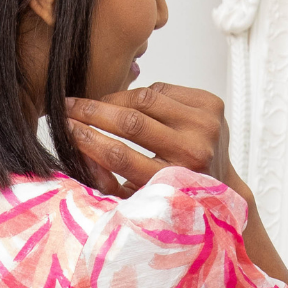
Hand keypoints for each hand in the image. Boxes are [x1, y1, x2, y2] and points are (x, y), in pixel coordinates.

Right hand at [62, 84, 241, 199]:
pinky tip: (130, 105)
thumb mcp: (139, 198)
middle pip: (132, 122)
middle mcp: (194, 151)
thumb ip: (107, 181)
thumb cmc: (173, 194)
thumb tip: (77, 150)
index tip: (65, 128)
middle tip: (67, 106)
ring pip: (145, 98)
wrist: (222, 185)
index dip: (88, 139)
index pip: (122, 156)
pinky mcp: (211, 104)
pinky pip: (163, 89)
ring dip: (114, 99)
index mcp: (175, 181)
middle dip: (93, 112)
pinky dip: (141, 96)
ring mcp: (206, 124)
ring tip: (94, 105)